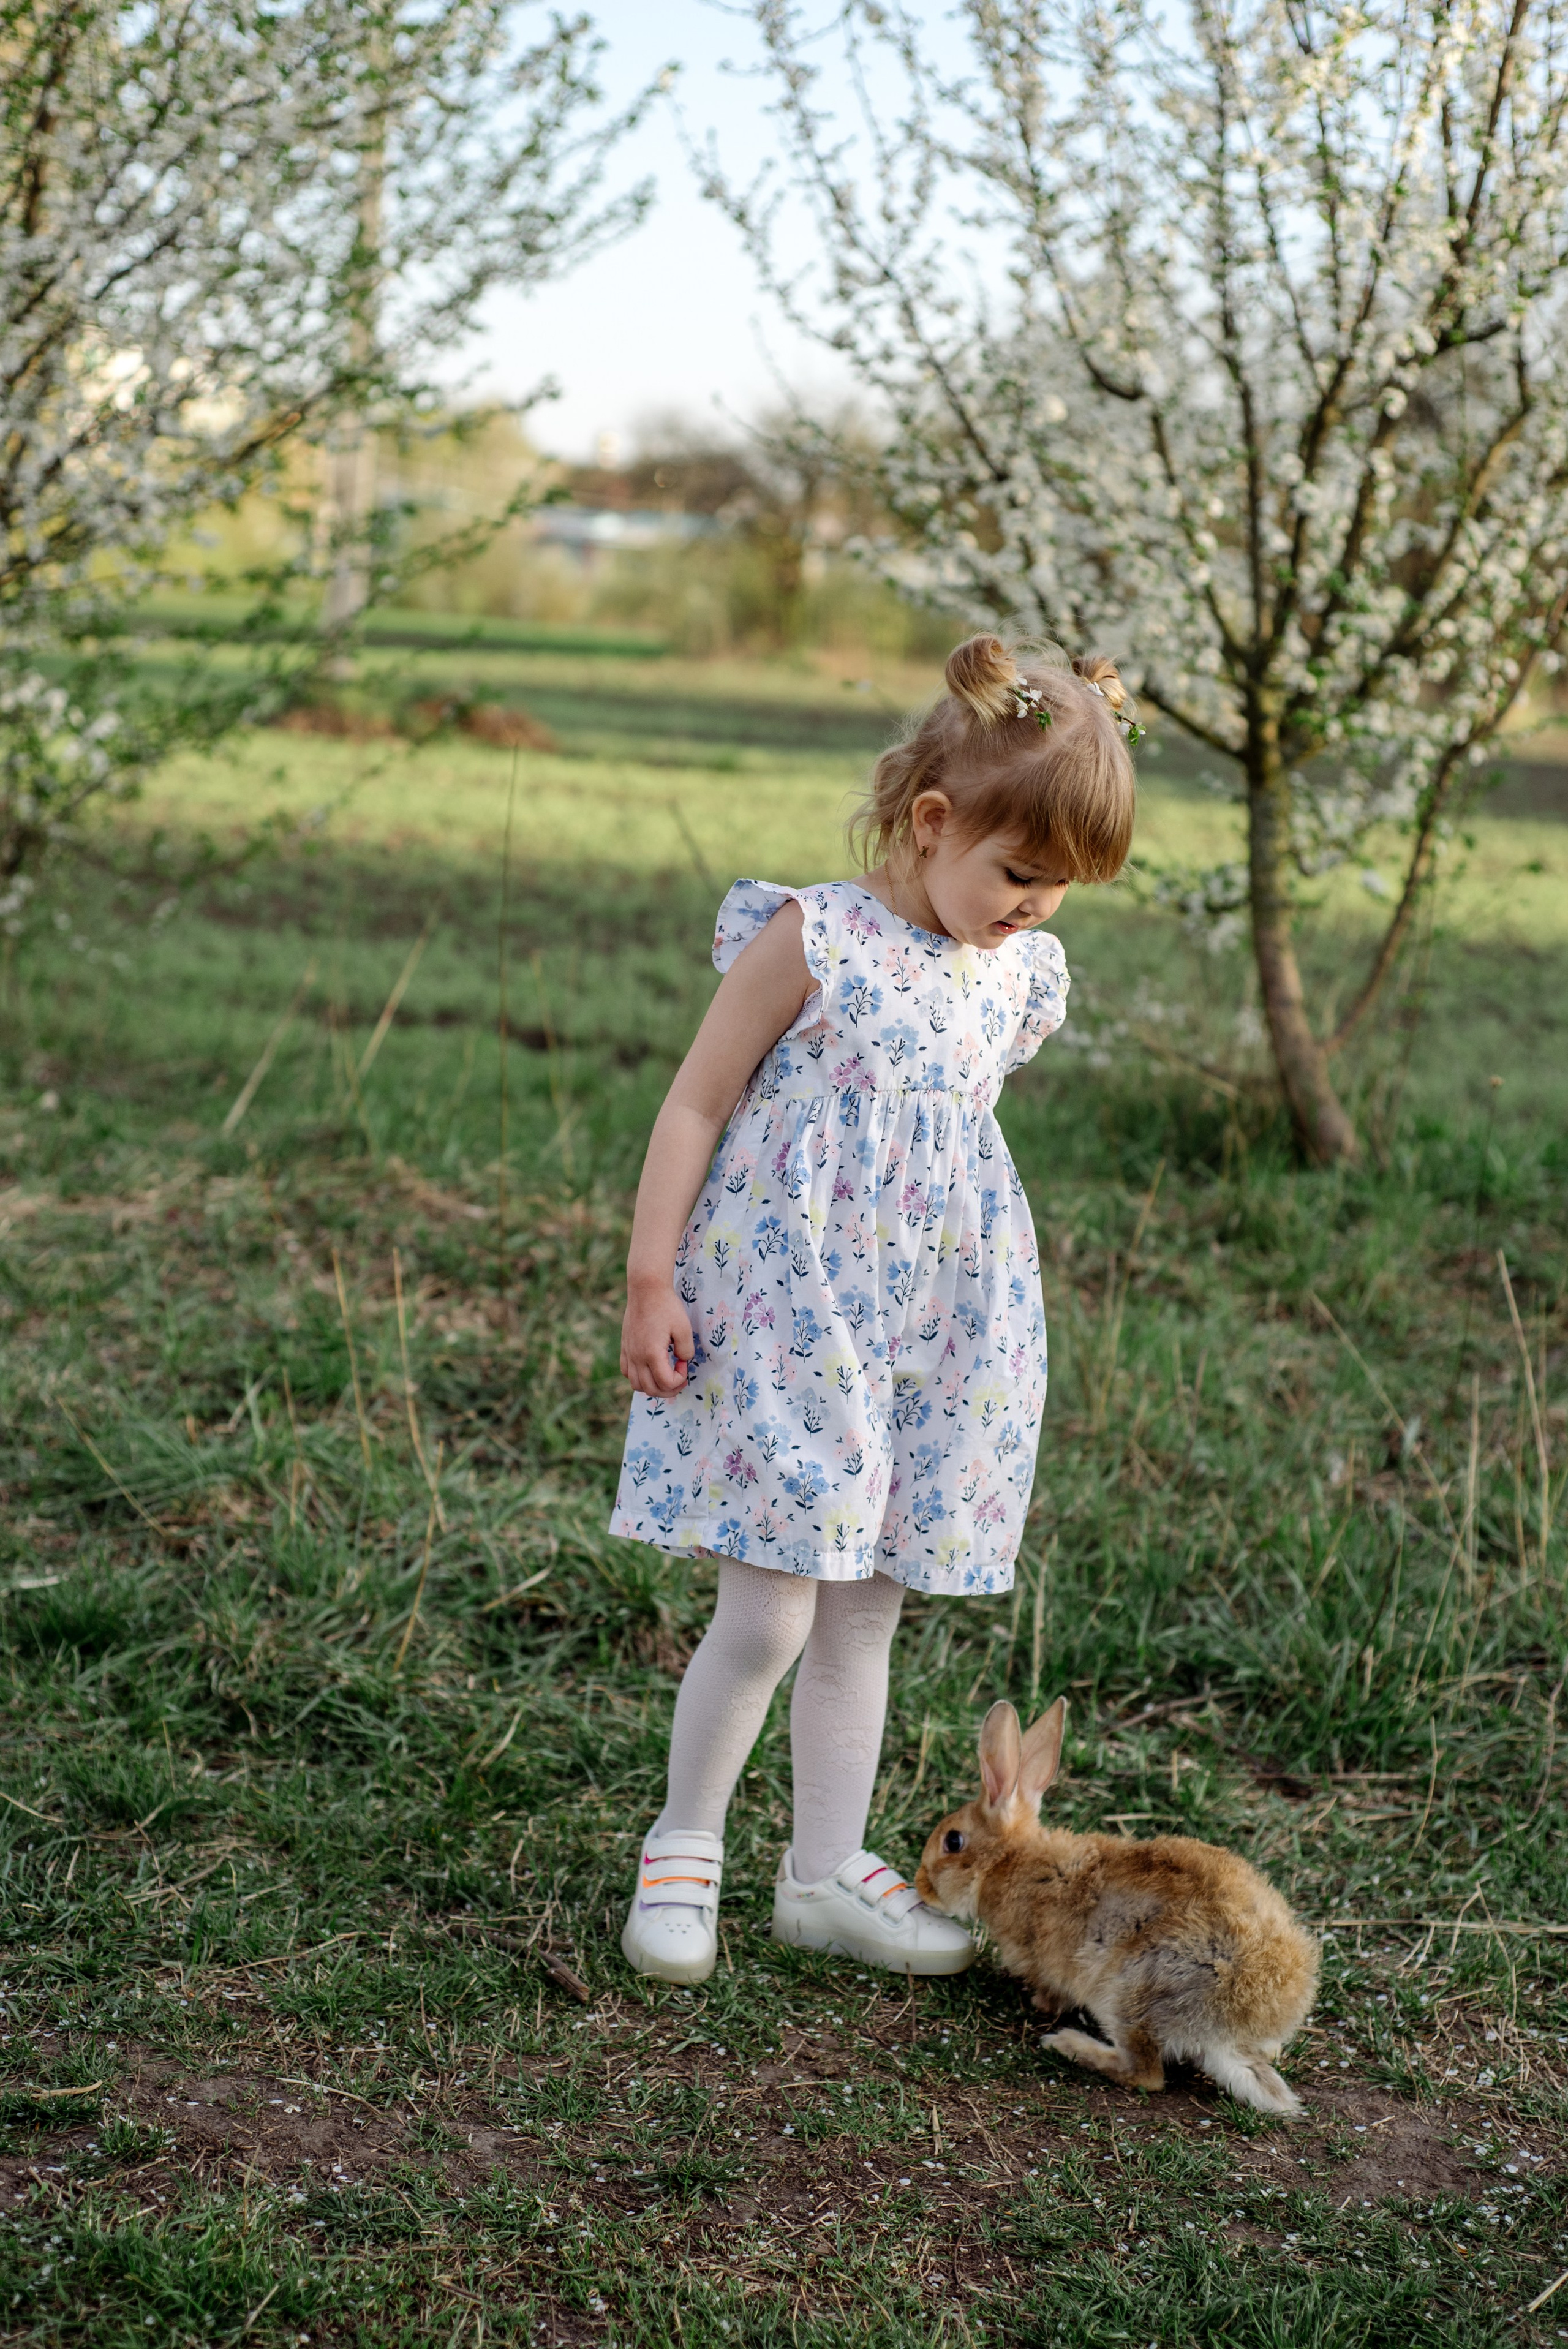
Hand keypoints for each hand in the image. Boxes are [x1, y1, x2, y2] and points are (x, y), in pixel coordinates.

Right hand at [621, 1282, 695, 1396]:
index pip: (665, 1382)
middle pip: (650, 1389)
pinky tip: (650, 1367)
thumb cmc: (666, 1307)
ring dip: (653, 1386)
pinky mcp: (625, 1347)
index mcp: (651, 1353)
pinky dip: (639, 1377)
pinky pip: (627, 1372)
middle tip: (679, 1378)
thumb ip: (686, 1350)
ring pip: (636, 1385)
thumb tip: (682, 1361)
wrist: (646, 1290)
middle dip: (668, 1389)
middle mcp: (637, 1357)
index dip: (679, 1379)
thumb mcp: (684, 1328)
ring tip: (665, 1376)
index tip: (684, 1363)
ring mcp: (628, 1353)